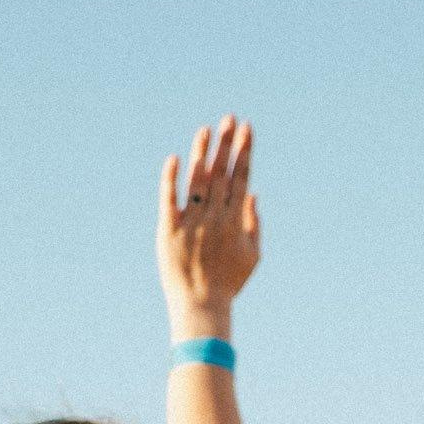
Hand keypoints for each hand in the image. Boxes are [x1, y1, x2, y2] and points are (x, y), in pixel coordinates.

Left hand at [157, 118, 259, 338]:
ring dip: (202, 153)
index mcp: (235, 221)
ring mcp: (192, 223)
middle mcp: (215, 217)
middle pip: (222, 174)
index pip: (241, 178)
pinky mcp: (168, 231)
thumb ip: (254, 222)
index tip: (247, 129)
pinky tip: (174, 158)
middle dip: (227, 144)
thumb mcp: (252, 255)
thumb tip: (252, 193)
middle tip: (230, 118)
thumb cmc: (229, 282)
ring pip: (198, 181)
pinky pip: (169, 200)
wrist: (201, 306)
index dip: (244, 152)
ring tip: (206, 130)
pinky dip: (171, 179)